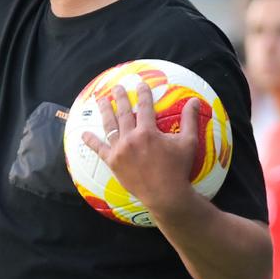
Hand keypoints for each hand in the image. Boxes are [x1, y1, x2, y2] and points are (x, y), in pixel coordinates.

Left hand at [80, 78, 202, 216]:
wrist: (165, 194)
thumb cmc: (178, 168)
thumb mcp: (188, 142)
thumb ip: (190, 120)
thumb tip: (196, 101)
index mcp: (148, 131)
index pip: (144, 106)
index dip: (142, 94)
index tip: (140, 84)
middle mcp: (131, 138)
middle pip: (123, 112)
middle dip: (119, 97)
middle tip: (116, 87)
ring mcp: (120, 150)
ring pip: (109, 126)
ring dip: (104, 111)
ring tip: (100, 100)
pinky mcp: (113, 162)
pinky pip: (99, 149)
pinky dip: (91, 141)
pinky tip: (84, 134)